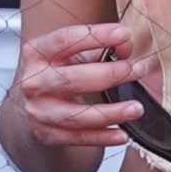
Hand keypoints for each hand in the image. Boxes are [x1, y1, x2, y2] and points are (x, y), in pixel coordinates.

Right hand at [8, 19, 142, 152]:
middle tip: (138, 70)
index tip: (125, 34)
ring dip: (110, 113)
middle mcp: (33, 82)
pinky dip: (102, 137)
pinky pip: (78, 138)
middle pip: (72, 79)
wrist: (32, 102)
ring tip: (136, 108)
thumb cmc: (60, 69)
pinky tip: (123, 135)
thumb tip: (125, 45)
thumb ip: (100, 45)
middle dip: (110, 74)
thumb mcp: (73, 52)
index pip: (65, 40)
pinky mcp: (47, 134)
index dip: (96, 36)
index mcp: (37, 53)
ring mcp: (38, 111)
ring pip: (76, 115)